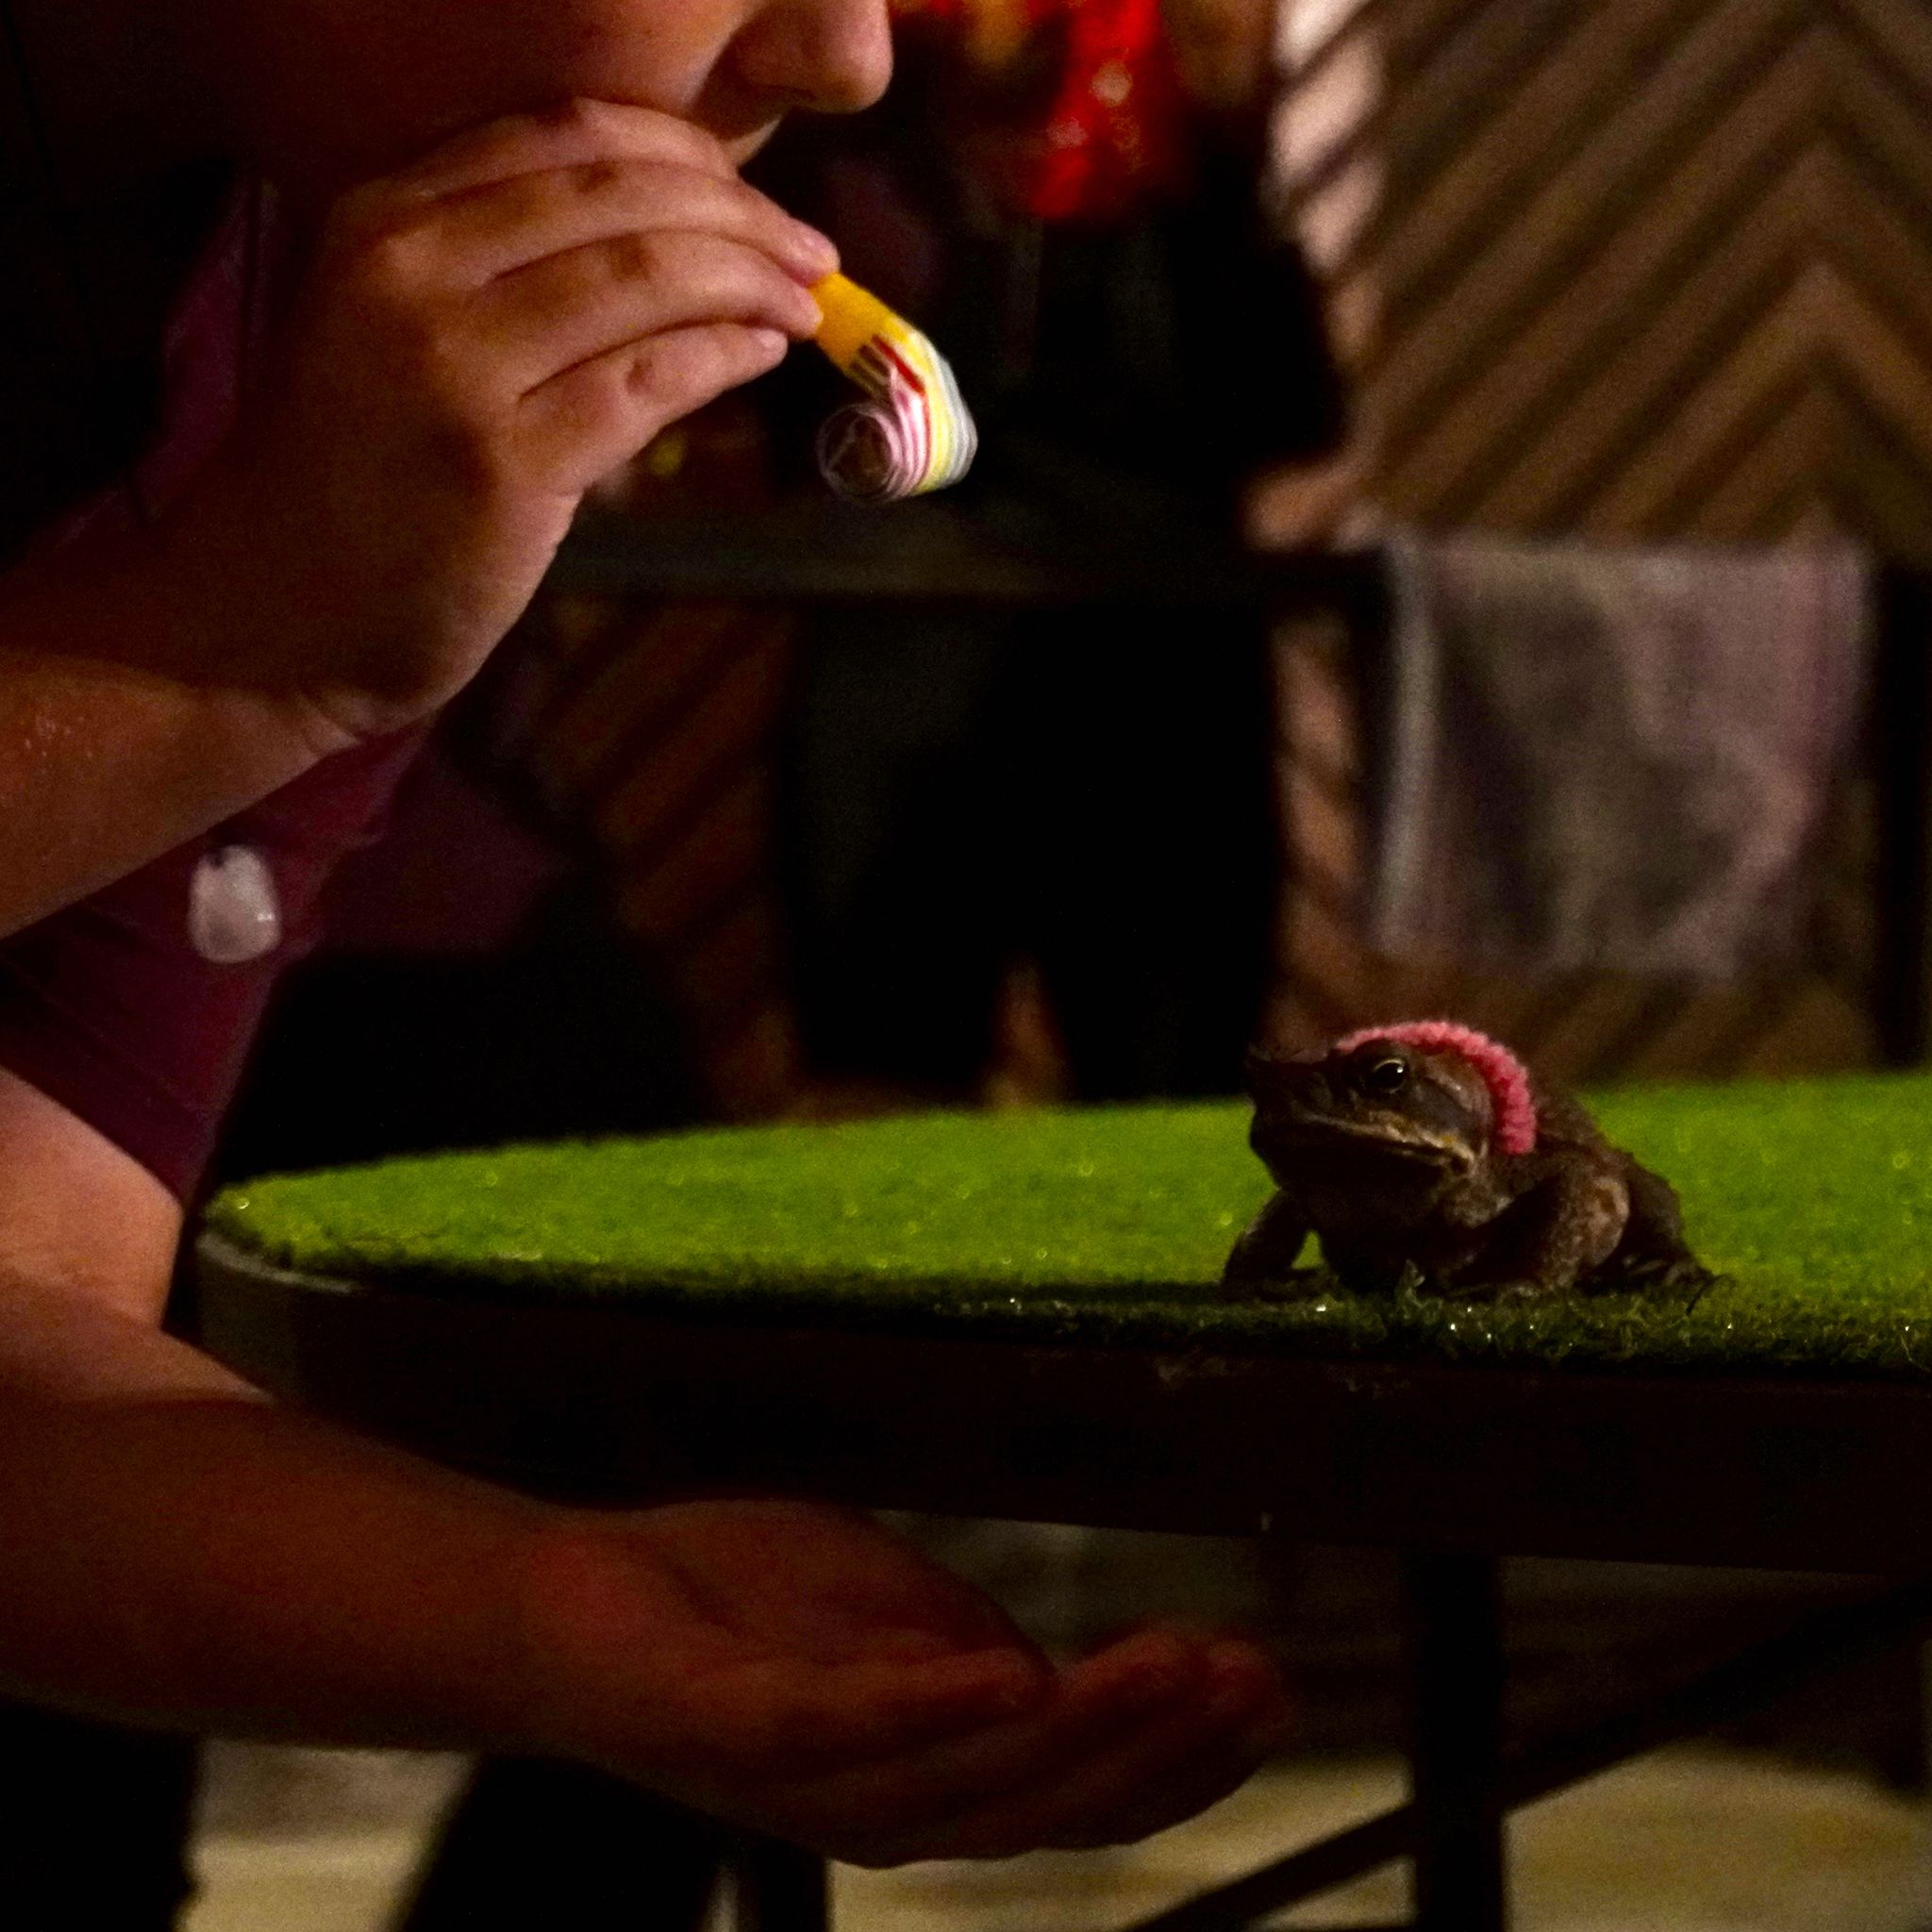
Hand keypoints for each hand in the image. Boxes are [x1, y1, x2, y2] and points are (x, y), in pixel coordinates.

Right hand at [161, 99, 834, 746]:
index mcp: (381, 218)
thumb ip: (498, 270)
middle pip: (621, 196)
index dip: (684, 154)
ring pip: (647, 279)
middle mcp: (409, 272)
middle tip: (811, 252)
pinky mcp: (505, 469)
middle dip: (743, 216)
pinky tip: (762, 353)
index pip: (563, 136)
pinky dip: (725, 356)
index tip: (749, 193)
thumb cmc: (352, 479)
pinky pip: (649, 381)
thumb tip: (674, 235)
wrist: (269, 613)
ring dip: (752, 282)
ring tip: (806, 303)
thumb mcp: (391, 331)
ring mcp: (455, 371)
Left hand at [521, 1499, 1288, 1863]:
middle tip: (1251, 1675)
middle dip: (1160, 1742)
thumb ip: (966, 1650)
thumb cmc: (729, 1604)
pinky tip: (1007, 1674)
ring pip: (971, 1778)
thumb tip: (1059, 1672)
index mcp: (924, 1777)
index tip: (1265, 1685)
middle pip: (1047, 1800)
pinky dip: (930, 1708)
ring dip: (1081, 1724)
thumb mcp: (885, 1614)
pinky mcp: (741, 1726)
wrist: (569, 1602)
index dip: (1176, 1752)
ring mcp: (811, 1776)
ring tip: (1173, 1662)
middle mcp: (879, 1807)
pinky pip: (846, 1729)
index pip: (1075, 1787)